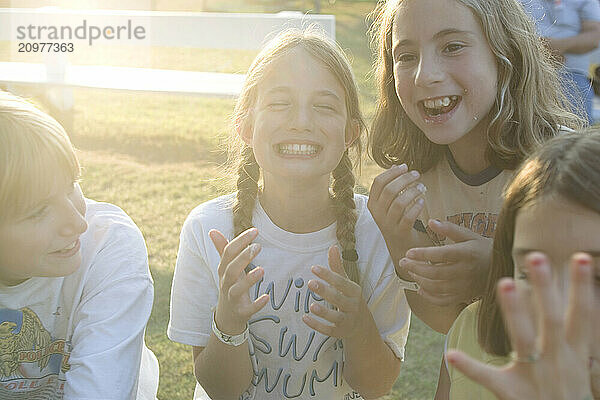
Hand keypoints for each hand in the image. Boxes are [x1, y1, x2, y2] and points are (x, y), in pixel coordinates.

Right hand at [210, 228, 268, 334]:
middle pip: (231, 270)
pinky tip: (266, 297)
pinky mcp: (241, 312)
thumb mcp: (226, 267)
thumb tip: (212, 231)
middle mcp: (226, 283)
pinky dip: (256, 304)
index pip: (228, 253)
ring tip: (262, 270)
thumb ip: (223, 249)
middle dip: (243, 258)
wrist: (227, 316)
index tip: (255, 231)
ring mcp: (232, 298)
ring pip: (236, 289)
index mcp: (224, 270)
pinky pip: (248, 309)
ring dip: (249, 280)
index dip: (240, 241)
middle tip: (258, 247)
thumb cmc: (230, 285)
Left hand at [302, 246, 369, 338]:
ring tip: (312, 305)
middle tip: (310, 283)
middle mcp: (353, 306)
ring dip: (324, 312)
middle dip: (325, 291)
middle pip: (339, 299)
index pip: (341, 282)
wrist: (362, 326)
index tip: (314, 268)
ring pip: (336, 317)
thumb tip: (333, 246)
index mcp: (354, 292)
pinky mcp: (340, 333)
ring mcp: (347, 321)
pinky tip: (305, 318)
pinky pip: (329, 331)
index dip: (328, 275)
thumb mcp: (346, 283)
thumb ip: (337, 267)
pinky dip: (317, 326)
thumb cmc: (350, 298)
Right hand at [368, 164, 425, 274]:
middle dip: (404, 179)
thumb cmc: (396, 219)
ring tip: (422, 186)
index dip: (392, 172)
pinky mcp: (400, 232)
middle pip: (389, 191)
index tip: (405, 166)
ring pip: (399, 203)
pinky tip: (422, 201)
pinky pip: (408, 217)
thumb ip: (390, 186)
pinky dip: (416, 207)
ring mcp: (388, 224)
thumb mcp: (389, 203)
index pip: (378, 183)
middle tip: (417, 174)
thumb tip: (395, 166)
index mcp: (372, 204)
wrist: (401, 246)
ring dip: (412, 192)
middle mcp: (377, 214)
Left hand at [399, 219, 491, 305]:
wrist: (503, 269)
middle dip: (415, 267)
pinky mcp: (463, 296)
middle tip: (402, 262)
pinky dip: (429, 296)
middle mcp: (465, 271)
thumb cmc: (483, 249)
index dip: (423, 254)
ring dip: (419, 280)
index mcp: (466, 254)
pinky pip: (443, 300)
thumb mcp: (469, 235)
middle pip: (435, 272)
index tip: (408, 252)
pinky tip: (420, 288)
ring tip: (410, 271)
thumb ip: (449, 229)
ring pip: (436, 287)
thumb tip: (430, 221)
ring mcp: (464, 286)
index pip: (441, 255)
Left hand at [446, 252, 594, 399]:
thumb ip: (572, 336)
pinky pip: (489, 378)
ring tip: (503, 283)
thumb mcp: (579, 365)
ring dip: (515, 311)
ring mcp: (534, 375)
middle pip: (552, 319)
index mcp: (576, 354)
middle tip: (536, 256)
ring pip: (523, 338)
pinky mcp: (513, 392)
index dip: (582, 287)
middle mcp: (558, 360)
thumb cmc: (568, 392)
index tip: (580, 257)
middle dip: (546, 289)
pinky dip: (471, 367)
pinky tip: (452, 355)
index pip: (582, 315)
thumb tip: (574, 300)